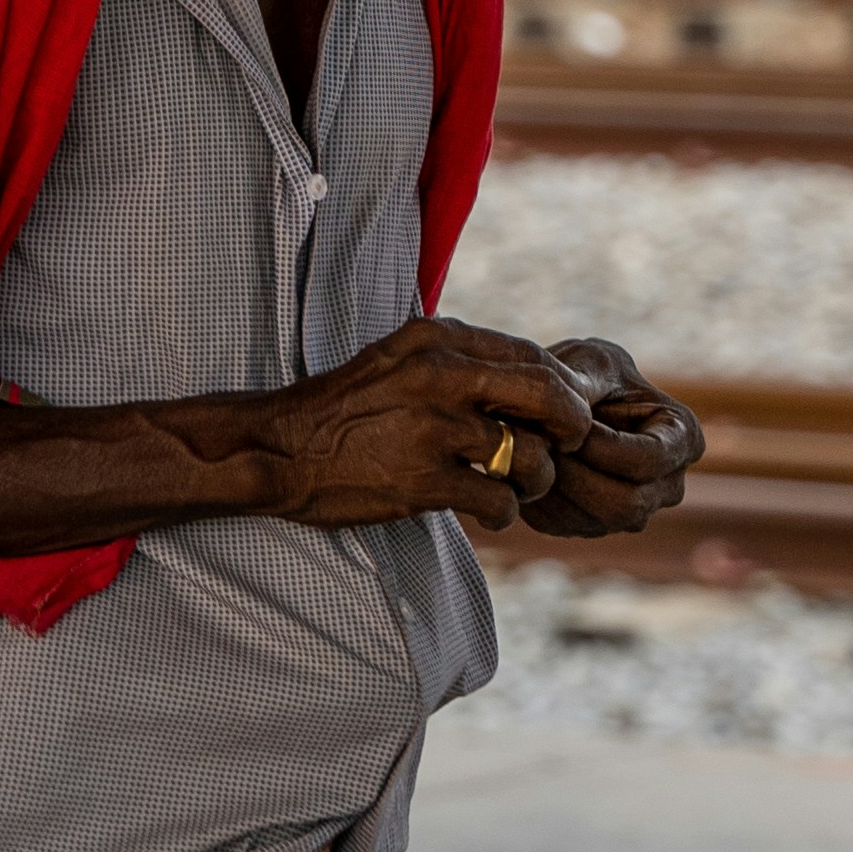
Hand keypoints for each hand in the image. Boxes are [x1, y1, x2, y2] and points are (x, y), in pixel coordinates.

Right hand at [247, 317, 599, 530]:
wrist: (281, 448)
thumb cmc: (346, 408)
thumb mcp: (399, 359)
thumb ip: (458, 360)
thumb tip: (529, 374)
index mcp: (438, 339)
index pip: (533, 356)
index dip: (565, 389)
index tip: (566, 413)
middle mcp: (441, 375)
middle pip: (547, 396)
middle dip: (571, 427)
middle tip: (567, 447)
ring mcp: (433, 429)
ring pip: (530, 456)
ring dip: (536, 479)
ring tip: (517, 486)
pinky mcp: (423, 481)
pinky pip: (499, 501)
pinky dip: (504, 512)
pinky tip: (488, 512)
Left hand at [530, 337, 703, 541]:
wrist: (558, 395)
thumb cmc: (584, 369)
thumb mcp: (590, 362)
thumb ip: (584, 387)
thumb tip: (574, 423)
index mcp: (683, 438)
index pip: (650, 460)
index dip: (604, 447)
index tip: (566, 426)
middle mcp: (668, 485)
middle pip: (627, 504)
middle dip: (577, 474)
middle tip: (540, 443)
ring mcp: (634, 512)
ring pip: (595, 521)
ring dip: (555, 487)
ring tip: (530, 449)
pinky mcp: (594, 526)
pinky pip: (564, 526)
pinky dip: (538, 499)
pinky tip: (525, 465)